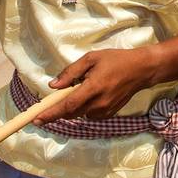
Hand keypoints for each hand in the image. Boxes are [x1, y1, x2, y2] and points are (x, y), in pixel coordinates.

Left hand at [34, 48, 160, 122]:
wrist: (141, 70)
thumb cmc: (115, 60)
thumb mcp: (92, 58)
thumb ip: (71, 72)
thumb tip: (53, 85)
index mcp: (93, 87)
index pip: (67, 105)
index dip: (50, 113)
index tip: (36, 119)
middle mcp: (98, 103)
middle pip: (70, 113)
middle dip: (57, 110)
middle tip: (51, 101)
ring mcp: (105, 111)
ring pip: (79, 114)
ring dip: (73, 107)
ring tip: (80, 90)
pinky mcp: (109, 114)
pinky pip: (90, 114)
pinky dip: (84, 107)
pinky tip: (91, 94)